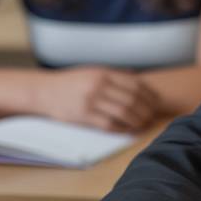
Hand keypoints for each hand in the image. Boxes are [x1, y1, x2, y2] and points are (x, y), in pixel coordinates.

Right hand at [34, 67, 158, 130]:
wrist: (44, 91)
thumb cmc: (71, 82)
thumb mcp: (93, 71)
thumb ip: (115, 75)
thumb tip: (139, 81)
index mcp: (103, 73)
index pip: (135, 84)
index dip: (149, 94)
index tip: (157, 101)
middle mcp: (98, 85)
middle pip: (132, 99)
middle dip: (146, 109)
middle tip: (152, 115)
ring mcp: (90, 101)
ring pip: (123, 113)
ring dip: (137, 120)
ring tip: (143, 123)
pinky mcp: (83, 117)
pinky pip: (109, 125)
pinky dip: (122, 128)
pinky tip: (128, 129)